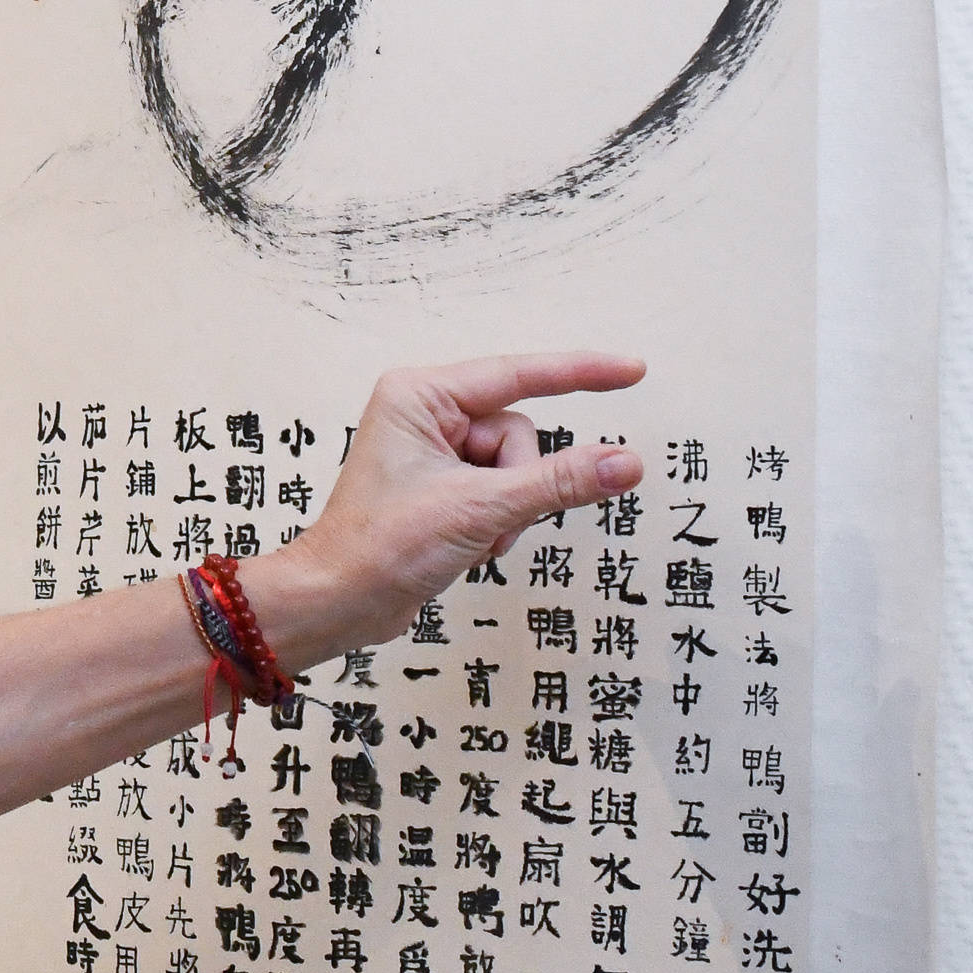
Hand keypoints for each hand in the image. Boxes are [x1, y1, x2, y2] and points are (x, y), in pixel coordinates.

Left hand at [238, 352, 643, 662]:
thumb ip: (561, 481)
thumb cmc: (380, 547)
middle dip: (517, 484)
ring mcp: (435, 451)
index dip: (581, 372)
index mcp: (419, 395)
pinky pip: (503, 491)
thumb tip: (625, 462)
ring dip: (509, 511)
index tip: (632, 370)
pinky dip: (499, 523)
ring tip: (471, 538)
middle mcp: (425, 414)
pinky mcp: (444, 486)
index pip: (519, 375)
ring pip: (517, 468)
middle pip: (520, 433)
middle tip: (485, 517)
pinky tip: (468, 547)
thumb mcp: (482, 508)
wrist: (340, 602)